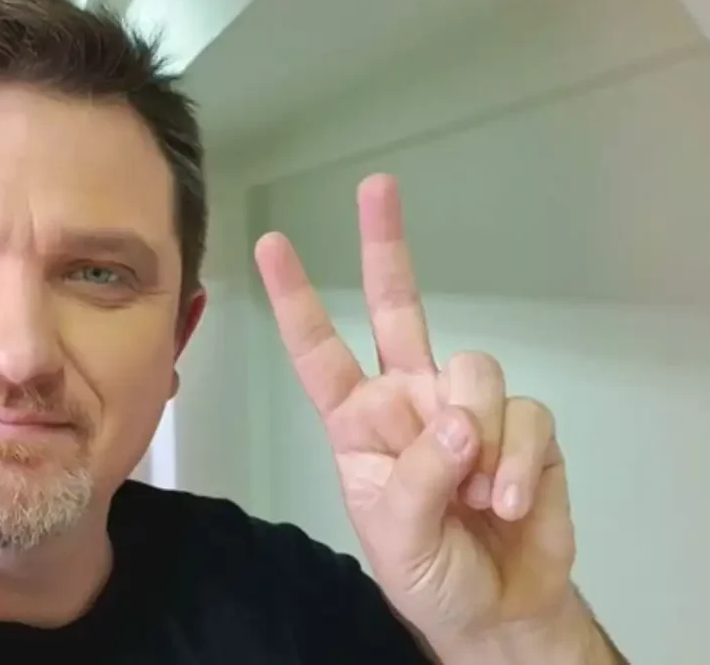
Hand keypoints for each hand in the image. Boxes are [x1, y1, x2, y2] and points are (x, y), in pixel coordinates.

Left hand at [255, 174, 591, 657]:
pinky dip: (517, 463)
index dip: (297, 300)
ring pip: (473, 368)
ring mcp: (466, 407)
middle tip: (376, 187)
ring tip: (477, 495)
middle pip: (398, 308)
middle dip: (386, 247)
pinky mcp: (523, 425)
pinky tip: (508, 503)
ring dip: (477, 434)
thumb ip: (416, 477)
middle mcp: (408, 398)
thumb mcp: (394, 534)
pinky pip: (524, 414)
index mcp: (358, 421)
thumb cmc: (427, 571)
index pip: (320, 351)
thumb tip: (456, 422)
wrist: (496, 608)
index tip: (271, 245)